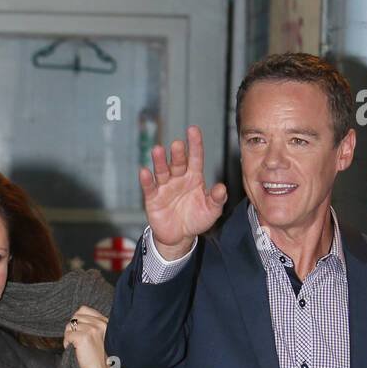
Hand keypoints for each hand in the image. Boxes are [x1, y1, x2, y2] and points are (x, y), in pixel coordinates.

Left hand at [63, 305, 113, 367]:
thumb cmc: (98, 358)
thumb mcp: (99, 337)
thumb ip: (91, 324)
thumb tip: (74, 318)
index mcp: (105, 322)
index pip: (84, 309)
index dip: (77, 320)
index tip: (79, 332)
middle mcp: (99, 324)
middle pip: (75, 317)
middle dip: (72, 329)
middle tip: (76, 342)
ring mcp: (92, 330)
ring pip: (69, 325)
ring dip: (69, 337)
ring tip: (77, 347)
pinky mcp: (83, 337)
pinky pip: (67, 335)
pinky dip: (67, 344)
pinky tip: (75, 351)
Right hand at [140, 125, 227, 258]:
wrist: (180, 237)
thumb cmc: (197, 219)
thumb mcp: (212, 210)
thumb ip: (217, 199)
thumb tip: (221, 188)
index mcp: (194, 176)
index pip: (195, 157)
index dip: (194, 144)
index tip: (193, 130)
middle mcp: (179, 177)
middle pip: (178, 162)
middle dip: (177, 153)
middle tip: (177, 144)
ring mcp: (165, 186)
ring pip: (162, 171)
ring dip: (159, 161)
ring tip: (157, 150)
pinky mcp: (153, 198)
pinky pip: (149, 187)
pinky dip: (146, 180)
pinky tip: (145, 172)